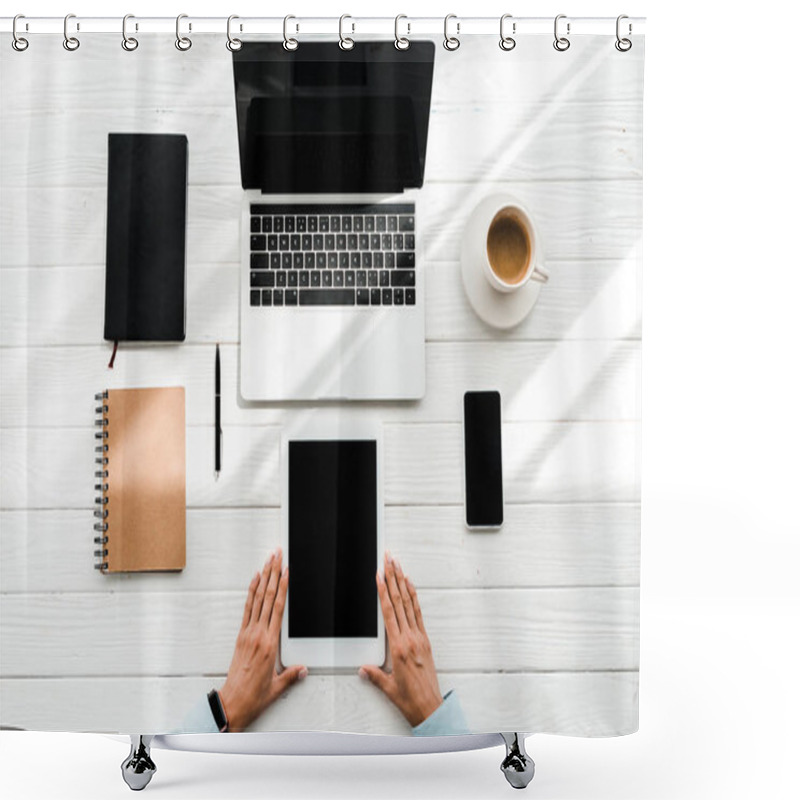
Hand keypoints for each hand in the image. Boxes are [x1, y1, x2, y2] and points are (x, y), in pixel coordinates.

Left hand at [217, 549, 305, 730]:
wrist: (232, 703)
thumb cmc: (254, 695)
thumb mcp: (278, 686)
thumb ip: (292, 674)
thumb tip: (303, 668)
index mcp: (270, 644)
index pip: (278, 607)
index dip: (283, 586)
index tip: (286, 571)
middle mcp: (258, 634)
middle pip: (268, 597)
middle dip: (273, 573)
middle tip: (277, 556)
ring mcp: (247, 633)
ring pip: (257, 599)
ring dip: (263, 578)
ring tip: (268, 562)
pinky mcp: (240, 637)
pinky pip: (247, 609)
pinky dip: (251, 593)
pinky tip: (254, 581)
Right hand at [359, 552, 442, 726]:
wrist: (431, 708)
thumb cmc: (410, 699)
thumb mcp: (387, 687)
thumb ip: (374, 674)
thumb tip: (363, 667)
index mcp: (398, 646)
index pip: (389, 611)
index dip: (383, 591)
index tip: (379, 575)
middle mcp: (410, 638)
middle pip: (399, 601)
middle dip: (393, 577)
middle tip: (389, 559)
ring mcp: (420, 637)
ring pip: (409, 603)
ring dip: (403, 582)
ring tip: (399, 566)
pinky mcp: (426, 641)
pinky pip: (419, 614)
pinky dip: (414, 598)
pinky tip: (411, 587)